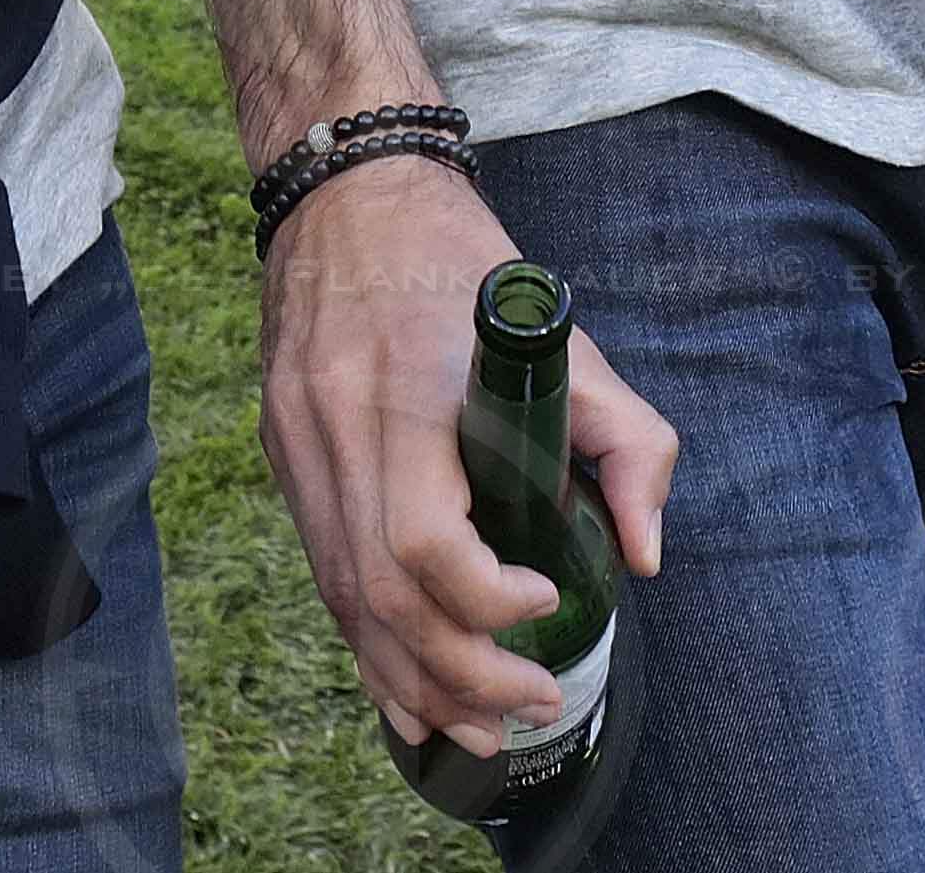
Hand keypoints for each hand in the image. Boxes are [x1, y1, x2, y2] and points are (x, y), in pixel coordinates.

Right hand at [258, 153, 673, 746]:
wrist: (346, 193)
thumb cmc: (462, 261)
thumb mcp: (565, 329)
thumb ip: (626, 437)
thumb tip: (641, 555)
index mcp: (405, 390)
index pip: (421, 537)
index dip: (484, 599)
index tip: (546, 601)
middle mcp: (335, 427)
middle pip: (379, 594)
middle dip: (458, 674)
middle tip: (531, 704)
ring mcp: (297, 447)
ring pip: (342, 601)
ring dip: (410, 682)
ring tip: (480, 732)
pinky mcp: (283, 457)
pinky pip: (323, 575)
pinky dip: (367, 647)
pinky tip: (408, 698)